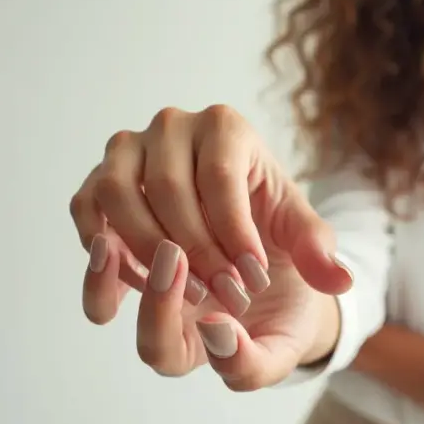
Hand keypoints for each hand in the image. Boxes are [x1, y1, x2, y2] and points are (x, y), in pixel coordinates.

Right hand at [69, 105, 352, 388]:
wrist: (238, 233)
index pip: (220, 177)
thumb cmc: (270, 227)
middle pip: (167, 186)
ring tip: (189, 292)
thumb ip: (319, 254)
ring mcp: (128, 150)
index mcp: (226, 126)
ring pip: (116, 192)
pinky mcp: (100, 181)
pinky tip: (136, 284)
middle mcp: (172, 126)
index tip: (255, 280)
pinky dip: (101, 246)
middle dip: (198, 251)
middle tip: (229, 296)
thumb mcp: (302, 238)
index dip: (234, 234)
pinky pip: (86, 209)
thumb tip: (337, 279)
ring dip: (146, 250)